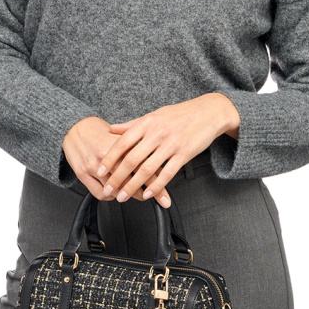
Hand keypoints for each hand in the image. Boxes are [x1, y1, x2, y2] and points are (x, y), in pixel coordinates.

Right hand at [62, 116, 172, 205]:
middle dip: (143, 194)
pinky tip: (114, 193)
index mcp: (121, 144)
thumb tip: (162, 162)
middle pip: (130, 181)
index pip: (143, 167)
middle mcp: (108, 155)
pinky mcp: (83, 173)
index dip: (157, 183)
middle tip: (151, 198)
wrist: (75, 128)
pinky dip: (110, 197)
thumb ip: (141, 149)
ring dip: (126, 195)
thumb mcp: (123, 137)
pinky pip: (100, 194)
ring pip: (115, 190)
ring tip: (132, 194)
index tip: (165, 197)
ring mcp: (94, 166)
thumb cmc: (101, 132)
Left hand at [96, 94, 239, 204]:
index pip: (122, 143)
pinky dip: (155, 186)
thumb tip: (111, 129)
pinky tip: (147, 194)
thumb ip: (132, 124)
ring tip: (123, 196)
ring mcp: (171, 144)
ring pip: (147, 169)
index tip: (100, 171)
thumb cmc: (180, 114)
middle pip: (131, 159)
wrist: (209, 112)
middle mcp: (157, 133)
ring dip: (133, 186)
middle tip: (108, 190)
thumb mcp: (154, 115)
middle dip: (117, 178)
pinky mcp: (184, 154)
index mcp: (147, 122)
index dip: (109, 158)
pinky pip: (167, 173)